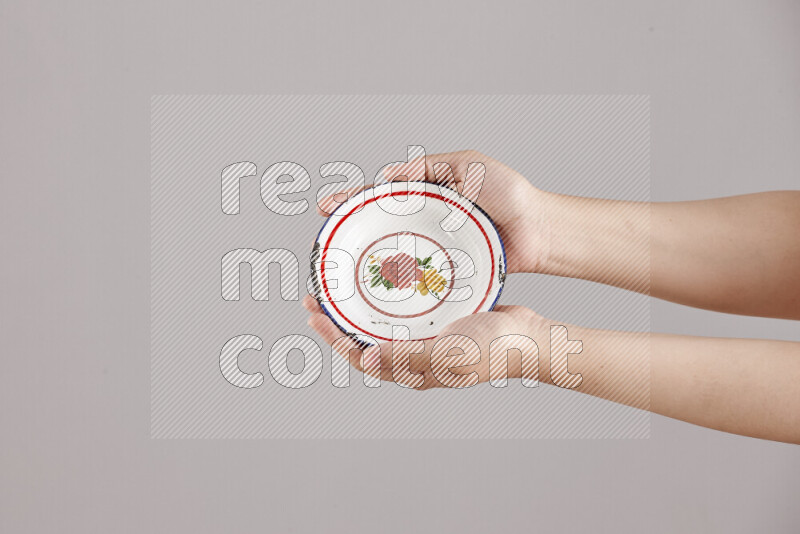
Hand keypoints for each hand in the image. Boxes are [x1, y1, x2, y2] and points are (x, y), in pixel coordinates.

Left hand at [303, 295, 544, 389]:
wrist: (528, 336)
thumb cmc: (491, 349)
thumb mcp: (446, 353)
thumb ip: (406, 356)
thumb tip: (364, 359)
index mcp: (412, 370)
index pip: (361, 356)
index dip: (334, 337)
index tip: (314, 314)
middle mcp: (415, 358)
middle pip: (365, 340)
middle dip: (338, 321)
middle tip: (316, 296)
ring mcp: (428, 341)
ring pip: (383, 324)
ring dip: (359, 308)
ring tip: (342, 288)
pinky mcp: (441, 323)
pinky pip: (406, 311)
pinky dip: (388, 298)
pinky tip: (385, 280)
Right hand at [318, 150, 546, 273]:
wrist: (541, 230)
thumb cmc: (511, 195)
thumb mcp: (470, 166)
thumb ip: (432, 166)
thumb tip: (389, 175)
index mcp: (427, 196)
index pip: (381, 196)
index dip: (352, 201)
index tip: (327, 207)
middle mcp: (426, 225)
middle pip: (379, 230)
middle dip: (349, 236)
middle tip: (324, 244)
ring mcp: (436, 251)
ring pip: (394, 259)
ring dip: (366, 266)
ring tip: (341, 272)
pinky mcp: (449, 275)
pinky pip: (420, 282)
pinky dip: (398, 289)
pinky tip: (378, 297)